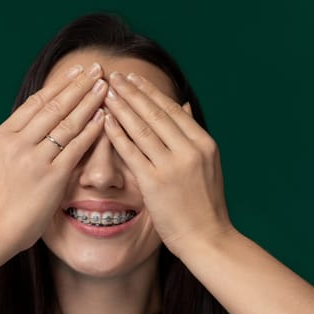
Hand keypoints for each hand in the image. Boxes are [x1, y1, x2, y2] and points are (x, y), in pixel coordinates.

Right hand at [0, 63, 107, 250]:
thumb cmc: (0, 196)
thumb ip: (17, 137)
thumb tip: (37, 117)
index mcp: (4, 134)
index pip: (36, 102)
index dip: (60, 84)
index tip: (77, 72)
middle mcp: (18, 141)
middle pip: (54, 106)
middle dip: (78, 85)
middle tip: (96, 69)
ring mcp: (35, 158)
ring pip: (67, 122)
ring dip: (88, 101)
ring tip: (104, 86)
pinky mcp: (52, 175)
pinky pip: (76, 147)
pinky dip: (91, 130)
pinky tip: (103, 117)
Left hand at [103, 72, 233, 256]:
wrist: (208, 238)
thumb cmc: (206, 204)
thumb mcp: (208, 164)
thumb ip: (193, 134)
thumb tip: (184, 106)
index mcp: (204, 144)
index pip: (172, 110)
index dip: (150, 92)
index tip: (134, 77)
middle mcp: (190, 150)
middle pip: (155, 114)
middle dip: (133, 92)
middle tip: (114, 75)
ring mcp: (173, 166)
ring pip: (142, 129)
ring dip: (122, 107)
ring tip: (107, 91)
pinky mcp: (155, 183)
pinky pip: (132, 152)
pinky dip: (117, 134)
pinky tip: (105, 120)